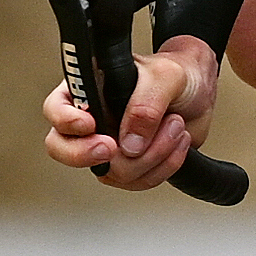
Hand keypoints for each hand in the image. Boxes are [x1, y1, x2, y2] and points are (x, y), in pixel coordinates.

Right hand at [42, 36, 218, 192]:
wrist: (201, 92)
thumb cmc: (178, 73)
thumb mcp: (166, 76)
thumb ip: (146, 105)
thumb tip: (129, 144)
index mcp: (89, 89)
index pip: (55, 108)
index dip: (66, 121)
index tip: (91, 125)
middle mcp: (93, 120)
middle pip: (62, 149)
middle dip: (87, 153)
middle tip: (116, 147)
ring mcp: (110, 146)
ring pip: (109, 171)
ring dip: (151, 155)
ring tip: (175, 125)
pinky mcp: (132, 165)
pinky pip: (137, 182)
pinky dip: (164, 167)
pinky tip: (178, 142)